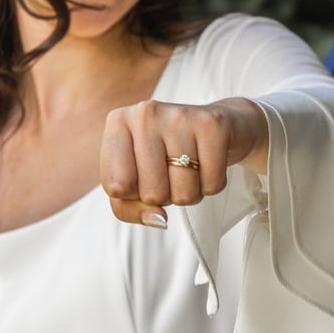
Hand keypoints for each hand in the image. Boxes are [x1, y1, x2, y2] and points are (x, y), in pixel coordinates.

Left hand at [99, 96, 267, 226]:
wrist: (217, 125)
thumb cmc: (167, 155)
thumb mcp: (135, 179)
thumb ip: (129, 208)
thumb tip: (159, 219)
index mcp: (118, 122)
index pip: (116, 187)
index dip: (134, 194)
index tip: (144, 175)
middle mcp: (146, 113)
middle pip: (152, 193)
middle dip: (165, 195)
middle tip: (172, 172)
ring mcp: (180, 116)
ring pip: (183, 193)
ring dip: (190, 193)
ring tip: (191, 168)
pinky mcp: (212, 124)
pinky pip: (211, 184)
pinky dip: (211, 185)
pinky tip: (208, 163)